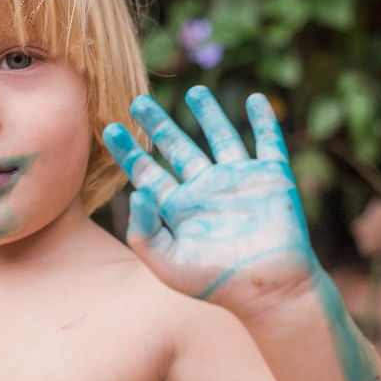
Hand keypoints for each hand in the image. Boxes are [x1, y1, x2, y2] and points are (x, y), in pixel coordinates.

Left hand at [103, 86, 317, 314]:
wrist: (269, 290)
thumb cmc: (217, 283)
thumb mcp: (168, 263)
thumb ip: (144, 232)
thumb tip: (137, 192)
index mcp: (180, 209)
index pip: (148, 173)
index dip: (129, 152)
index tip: (109, 128)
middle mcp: (207, 190)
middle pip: (177, 148)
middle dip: (158, 125)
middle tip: (138, 101)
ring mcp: (239, 181)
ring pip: (220, 138)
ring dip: (209, 114)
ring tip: (195, 90)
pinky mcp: (271, 178)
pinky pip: (267, 142)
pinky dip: (263, 120)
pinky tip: (256, 99)